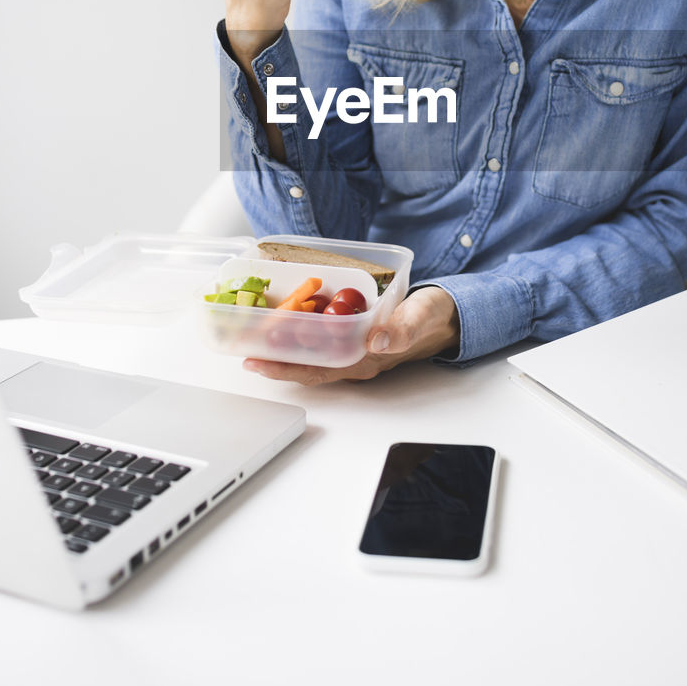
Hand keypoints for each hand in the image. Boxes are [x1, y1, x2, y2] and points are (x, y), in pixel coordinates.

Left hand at [242, 286, 459, 385]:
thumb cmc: (432, 317)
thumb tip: (378, 338)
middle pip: (305, 365)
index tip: (255, 361)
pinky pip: (321, 339)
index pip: (316, 369)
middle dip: (272, 359)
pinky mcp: (354, 337)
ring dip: (282, 347)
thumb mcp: (422, 316)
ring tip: (251, 337)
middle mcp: (355, 360)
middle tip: (240, 348)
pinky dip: (299, 333)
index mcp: (366, 359)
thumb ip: (403, 328)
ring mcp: (353, 351)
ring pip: (311, 353)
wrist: (446, 318)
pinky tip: (283, 321)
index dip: (284, 367)